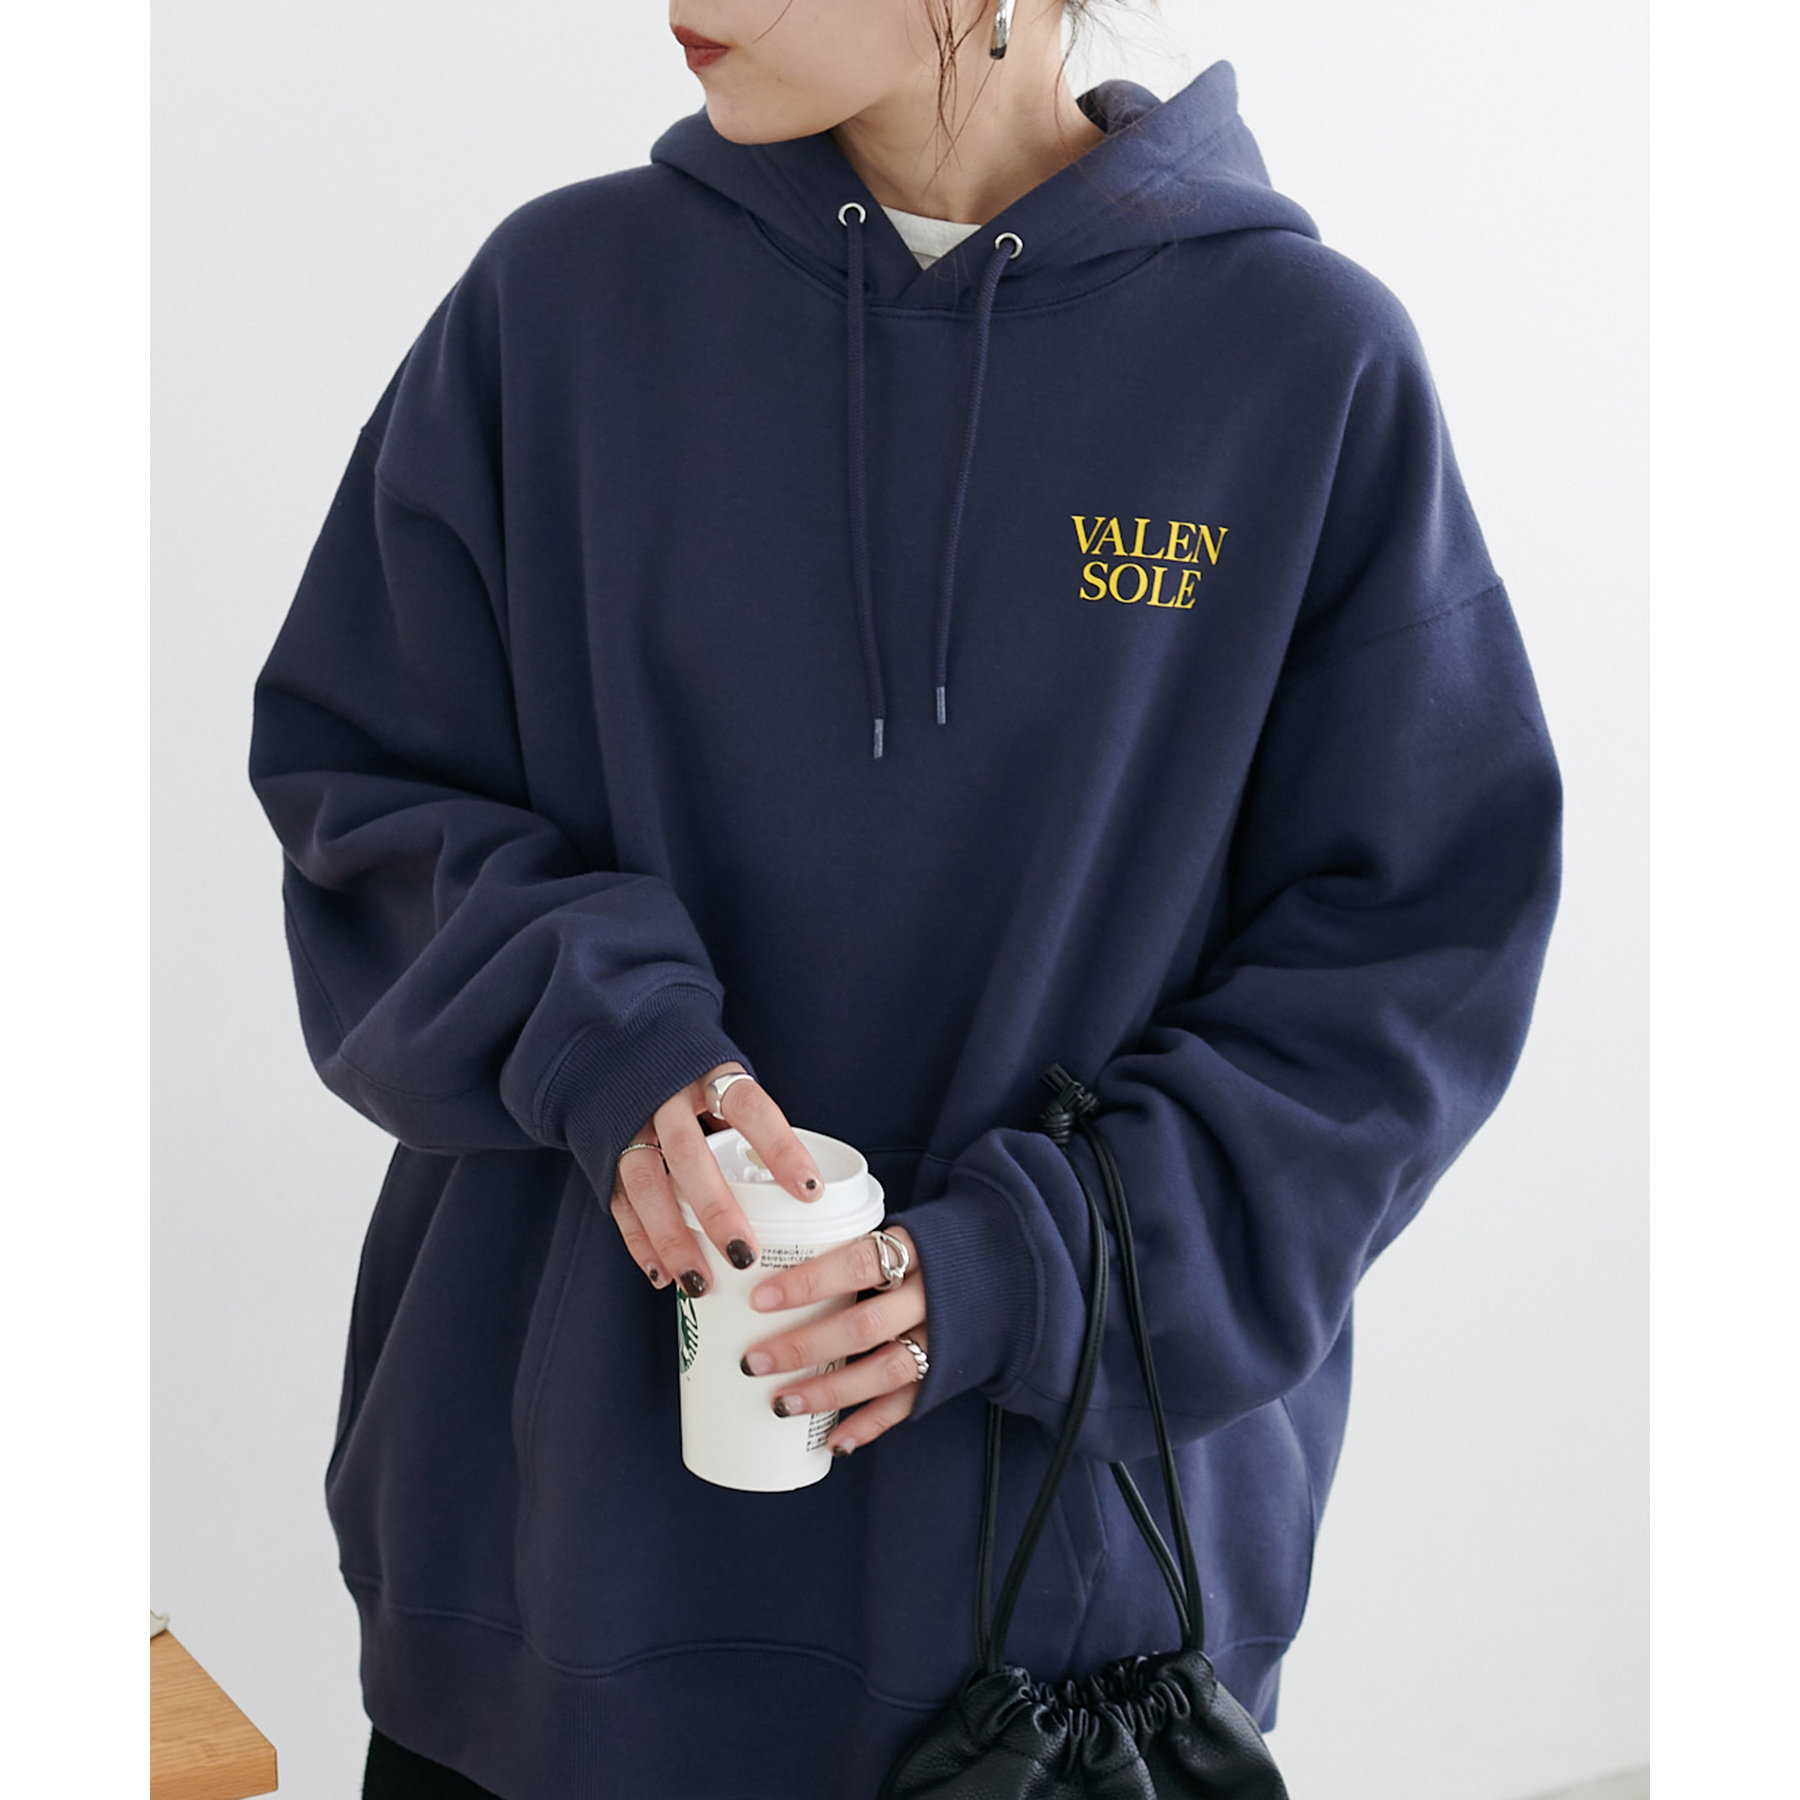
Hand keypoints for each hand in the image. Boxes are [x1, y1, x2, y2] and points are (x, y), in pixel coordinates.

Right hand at [608, 1063, 821, 1298]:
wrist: (612, 1047)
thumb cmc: (689, 1076)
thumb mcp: (723, 1079)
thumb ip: (752, 1126)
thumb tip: (803, 1189)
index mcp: (707, 1073)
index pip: (750, 1109)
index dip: (780, 1149)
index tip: (811, 1192)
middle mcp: (664, 1097)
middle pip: (690, 1154)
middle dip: (716, 1208)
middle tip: (744, 1254)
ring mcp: (629, 1125)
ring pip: (648, 1184)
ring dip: (673, 1238)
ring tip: (700, 1282)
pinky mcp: (604, 1154)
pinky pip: (621, 1202)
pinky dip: (639, 1241)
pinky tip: (661, 1275)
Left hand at [738, 1226, 926, 1456]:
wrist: (1010, 1269)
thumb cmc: (936, 1246)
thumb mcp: (905, 1231)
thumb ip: (857, 1247)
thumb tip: (774, 1259)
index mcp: (917, 1250)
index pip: (857, 1264)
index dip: (808, 1283)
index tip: (759, 1299)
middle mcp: (930, 1296)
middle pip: (865, 1326)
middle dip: (805, 1347)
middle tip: (754, 1361)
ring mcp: (941, 1338)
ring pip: (884, 1370)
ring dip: (831, 1392)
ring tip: (782, 1403)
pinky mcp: (946, 1372)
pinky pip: (908, 1403)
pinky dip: (870, 1424)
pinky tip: (835, 1440)